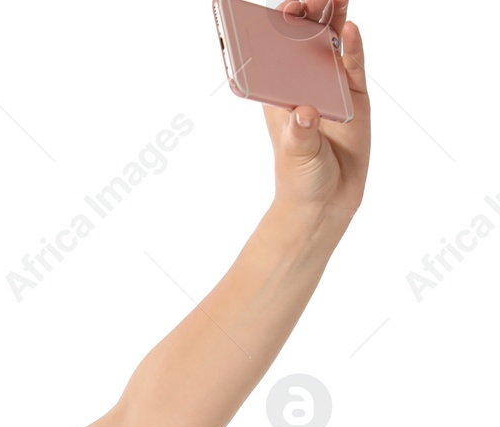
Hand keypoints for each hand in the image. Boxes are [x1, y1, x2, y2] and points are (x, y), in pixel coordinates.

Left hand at [262, 1, 369, 235]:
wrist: (326, 200)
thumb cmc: (301, 176)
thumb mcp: (295, 154)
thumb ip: (299, 134)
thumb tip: (306, 114)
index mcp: (280, 94)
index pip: (275, 55)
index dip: (277, 31)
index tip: (280, 12)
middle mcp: (305, 85)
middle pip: (305, 42)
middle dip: (306, 17)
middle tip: (310, 0)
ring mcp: (332, 88)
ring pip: (332, 47)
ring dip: (333, 21)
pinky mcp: (356, 96)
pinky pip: (354, 66)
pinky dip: (353, 48)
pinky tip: (350, 30)